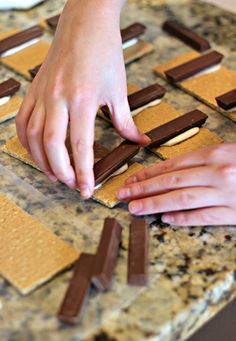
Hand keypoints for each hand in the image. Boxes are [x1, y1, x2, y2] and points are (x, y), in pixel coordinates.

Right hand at [16, 0, 147, 198]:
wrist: (85, 21)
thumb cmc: (105, 52)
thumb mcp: (119, 89)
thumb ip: (126, 121)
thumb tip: (141, 142)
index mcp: (83, 99)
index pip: (80, 146)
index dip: (84, 173)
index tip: (88, 191)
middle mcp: (58, 98)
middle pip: (52, 146)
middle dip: (62, 172)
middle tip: (72, 184)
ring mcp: (42, 94)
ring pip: (33, 137)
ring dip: (42, 161)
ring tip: (55, 175)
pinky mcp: (34, 90)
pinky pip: (23, 122)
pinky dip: (27, 142)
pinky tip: (38, 152)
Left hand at [117, 143, 235, 225]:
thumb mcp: (229, 152)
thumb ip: (204, 161)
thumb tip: (175, 173)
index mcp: (214, 154)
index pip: (173, 165)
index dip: (148, 174)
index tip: (131, 180)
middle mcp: (216, 173)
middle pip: (171, 181)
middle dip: (143, 188)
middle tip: (123, 194)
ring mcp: (224, 194)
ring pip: (182, 199)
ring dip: (155, 204)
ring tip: (135, 208)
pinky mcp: (233, 213)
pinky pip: (204, 216)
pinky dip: (183, 218)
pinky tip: (165, 218)